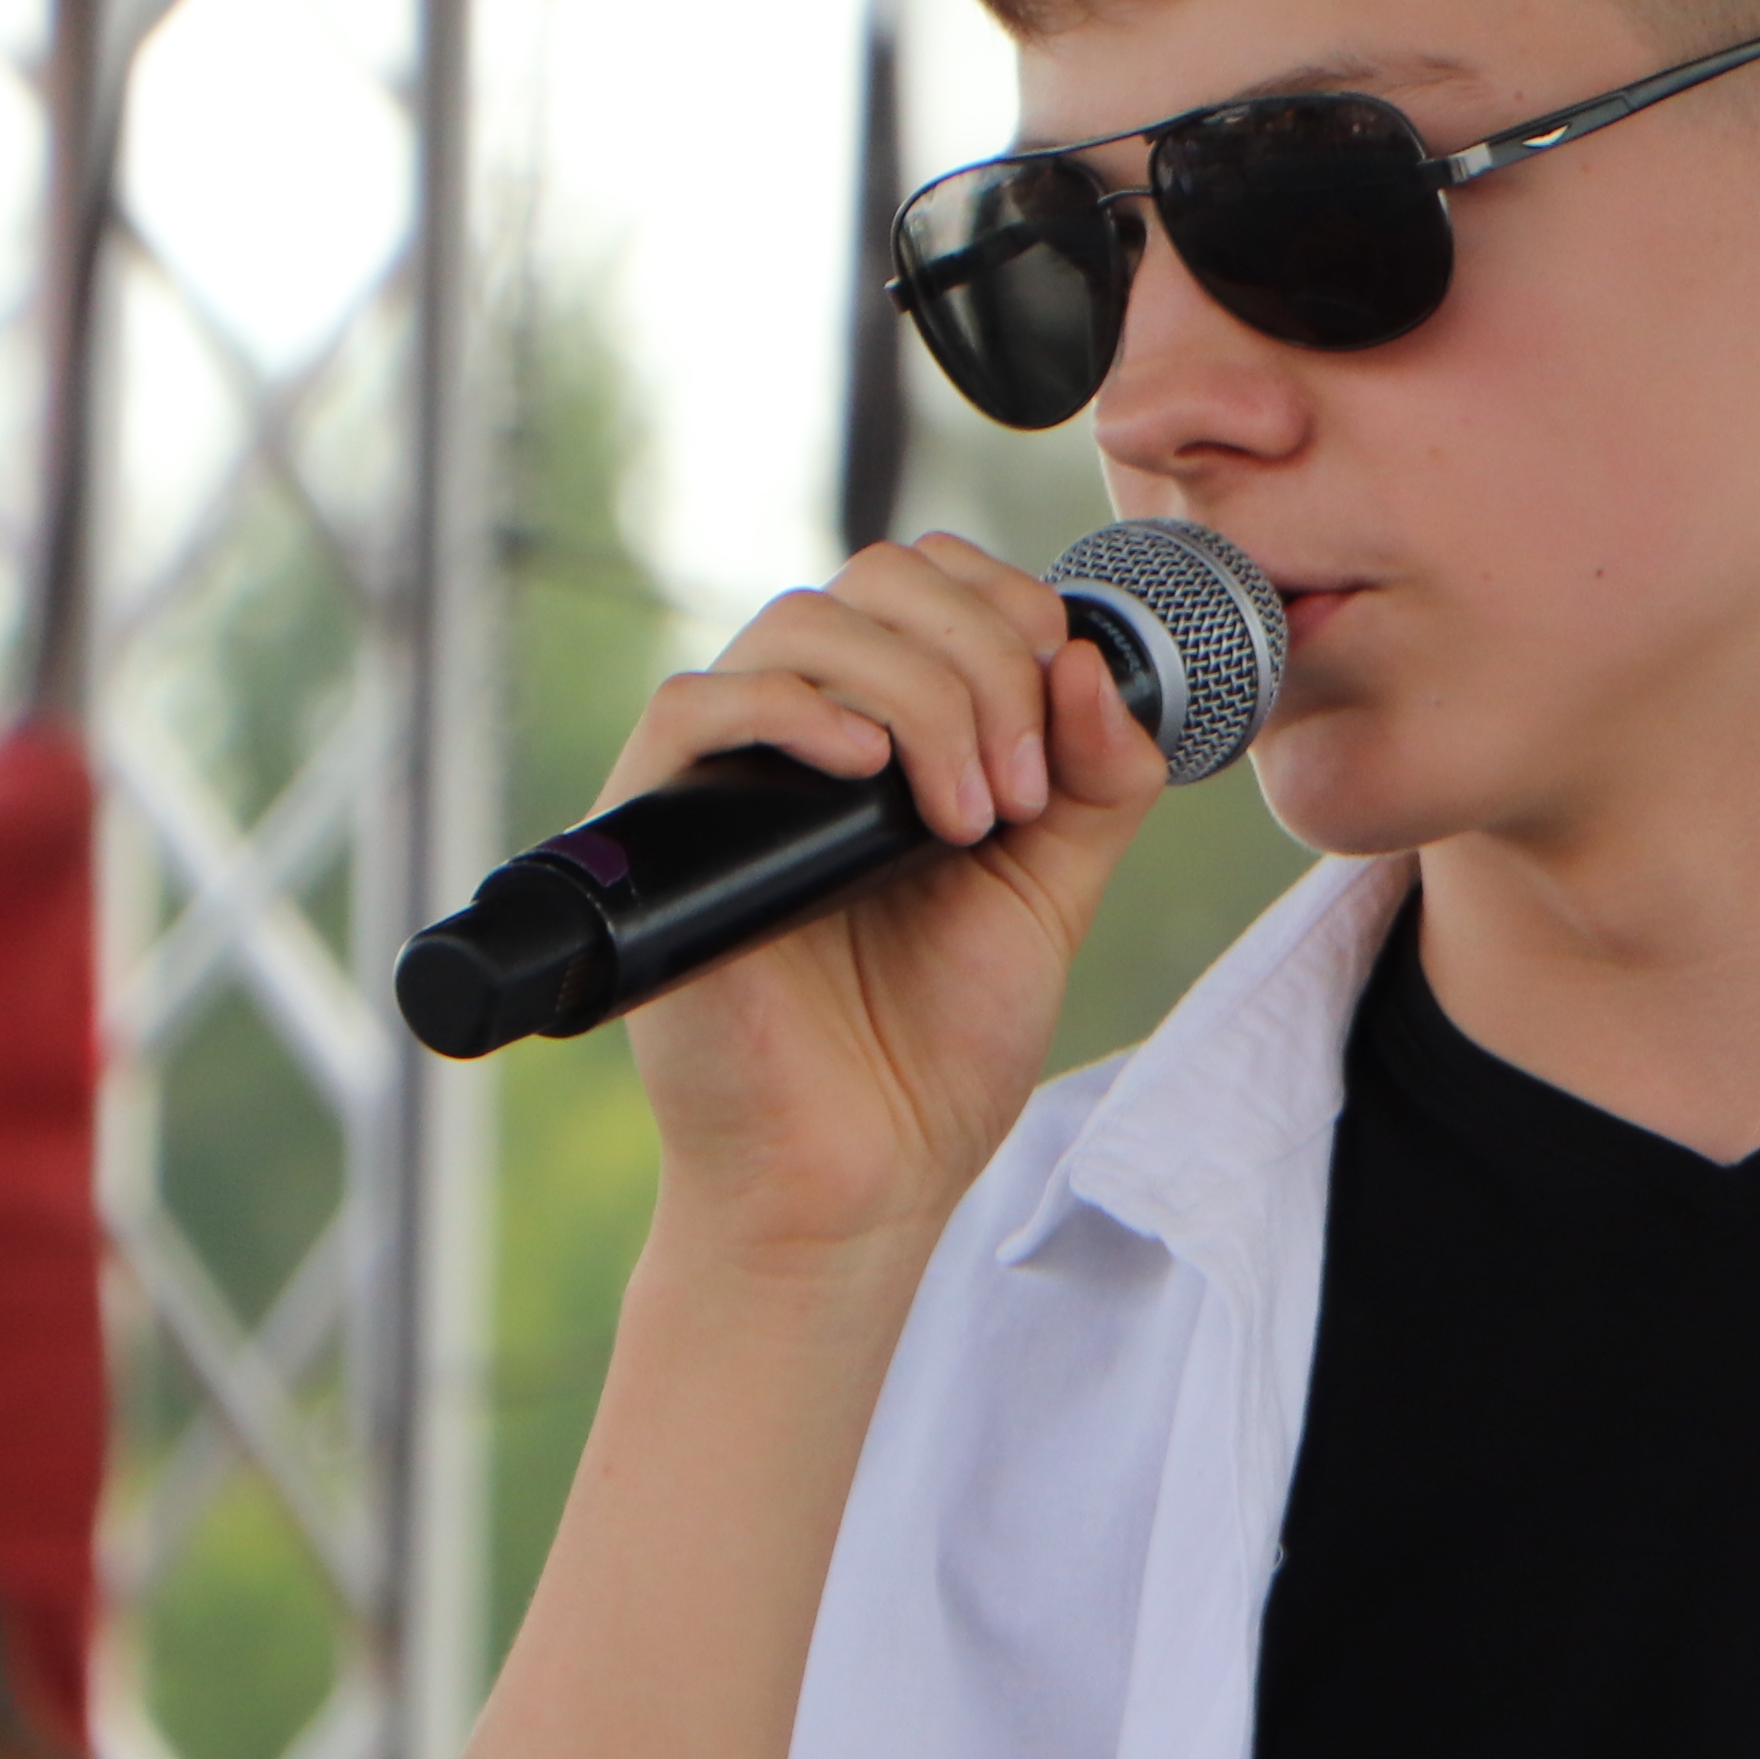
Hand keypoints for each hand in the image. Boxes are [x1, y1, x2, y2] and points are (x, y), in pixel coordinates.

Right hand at [603, 530, 1175, 1272]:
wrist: (859, 1176)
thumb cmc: (938, 1045)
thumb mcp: (1051, 892)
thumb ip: (1095, 783)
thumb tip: (1094, 659)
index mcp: (894, 733)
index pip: (931, 583)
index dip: (1008, 605)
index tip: (1066, 703)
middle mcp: (806, 734)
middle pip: (876, 582)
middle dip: (982, 658)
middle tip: (1020, 791)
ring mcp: (733, 775)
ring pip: (801, 626)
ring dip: (919, 694)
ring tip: (968, 820)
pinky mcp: (664, 830)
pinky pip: (695, 704)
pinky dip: (796, 710)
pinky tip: (868, 771)